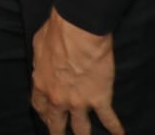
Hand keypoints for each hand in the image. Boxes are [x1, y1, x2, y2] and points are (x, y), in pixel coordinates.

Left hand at [31, 11, 122, 134]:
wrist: (79, 30)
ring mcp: (78, 101)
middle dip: (58, 132)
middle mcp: (58, 97)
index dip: (44, 113)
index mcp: (42, 83)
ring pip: (80, 128)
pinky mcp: (99, 98)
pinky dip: (115, 128)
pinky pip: (108, 118)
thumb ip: (41, 61)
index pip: (39, 105)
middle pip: (55, 122)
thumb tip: (43, 63)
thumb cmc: (57, 31)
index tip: (47, 117)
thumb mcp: (39, 45)